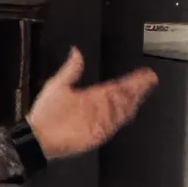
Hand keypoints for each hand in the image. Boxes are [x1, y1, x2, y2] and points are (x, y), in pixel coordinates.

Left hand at [27, 48, 156, 159]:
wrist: (38, 135)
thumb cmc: (46, 112)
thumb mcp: (57, 86)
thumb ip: (71, 70)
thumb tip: (76, 51)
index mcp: (92, 96)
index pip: (116, 86)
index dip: (131, 81)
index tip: (144, 74)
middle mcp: (99, 108)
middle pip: (122, 97)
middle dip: (136, 88)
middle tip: (150, 80)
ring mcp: (99, 121)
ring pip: (121, 110)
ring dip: (131, 101)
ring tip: (142, 92)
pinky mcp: (96, 134)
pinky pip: (112, 124)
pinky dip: (120, 117)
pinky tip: (130, 110)